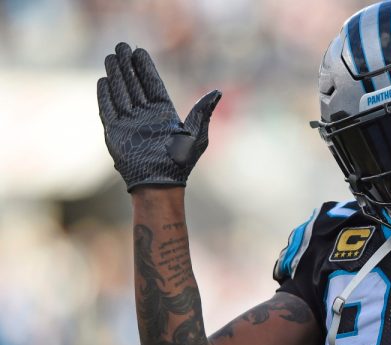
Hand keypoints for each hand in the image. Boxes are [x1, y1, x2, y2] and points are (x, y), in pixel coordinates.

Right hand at [97, 42, 221, 191]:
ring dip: (116, 75)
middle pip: (134, 85)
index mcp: (164, 114)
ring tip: (111, 57)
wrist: (160, 183)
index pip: (152, 85)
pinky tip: (103, 80)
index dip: (145, 68)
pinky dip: (105, 96)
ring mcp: (129, 123)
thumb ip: (202, 111)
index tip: (140, 51)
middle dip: (128, 66)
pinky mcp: (115, 133)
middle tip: (121, 45)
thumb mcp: (197, 134)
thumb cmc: (181, 162)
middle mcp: (145, 116)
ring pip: (121, 93)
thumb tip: (217, 91)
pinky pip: (108, 110)